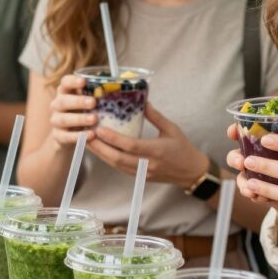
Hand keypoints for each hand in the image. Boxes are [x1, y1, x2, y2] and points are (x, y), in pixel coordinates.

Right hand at [47, 74, 98, 146]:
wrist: (70, 135)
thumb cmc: (84, 112)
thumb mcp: (89, 102)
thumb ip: (97, 95)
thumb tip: (119, 87)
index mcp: (65, 92)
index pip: (65, 83)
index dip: (73, 81)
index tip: (84, 81)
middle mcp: (57, 105)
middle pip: (63, 101)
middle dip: (78, 101)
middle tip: (93, 102)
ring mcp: (56, 121)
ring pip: (63, 119)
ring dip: (79, 119)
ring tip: (94, 119)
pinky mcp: (58, 136)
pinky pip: (65, 136)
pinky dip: (78, 136)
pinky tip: (91, 135)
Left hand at [88, 103, 209, 186]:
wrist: (192, 172)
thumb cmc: (183, 149)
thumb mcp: (172, 129)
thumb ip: (156, 116)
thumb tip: (142, 101)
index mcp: (157, 150)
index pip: (130, 146)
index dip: (113, 138)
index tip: (99, 129)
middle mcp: (148, 164)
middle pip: (118, 158)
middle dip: (99, 148)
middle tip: (85, 135)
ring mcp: (143, 172)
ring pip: (116, 165)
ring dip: (100, 154)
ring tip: (88, 142)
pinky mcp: (140, 177)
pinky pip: (120, 168)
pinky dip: (108, 160)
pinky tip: (100, 151)